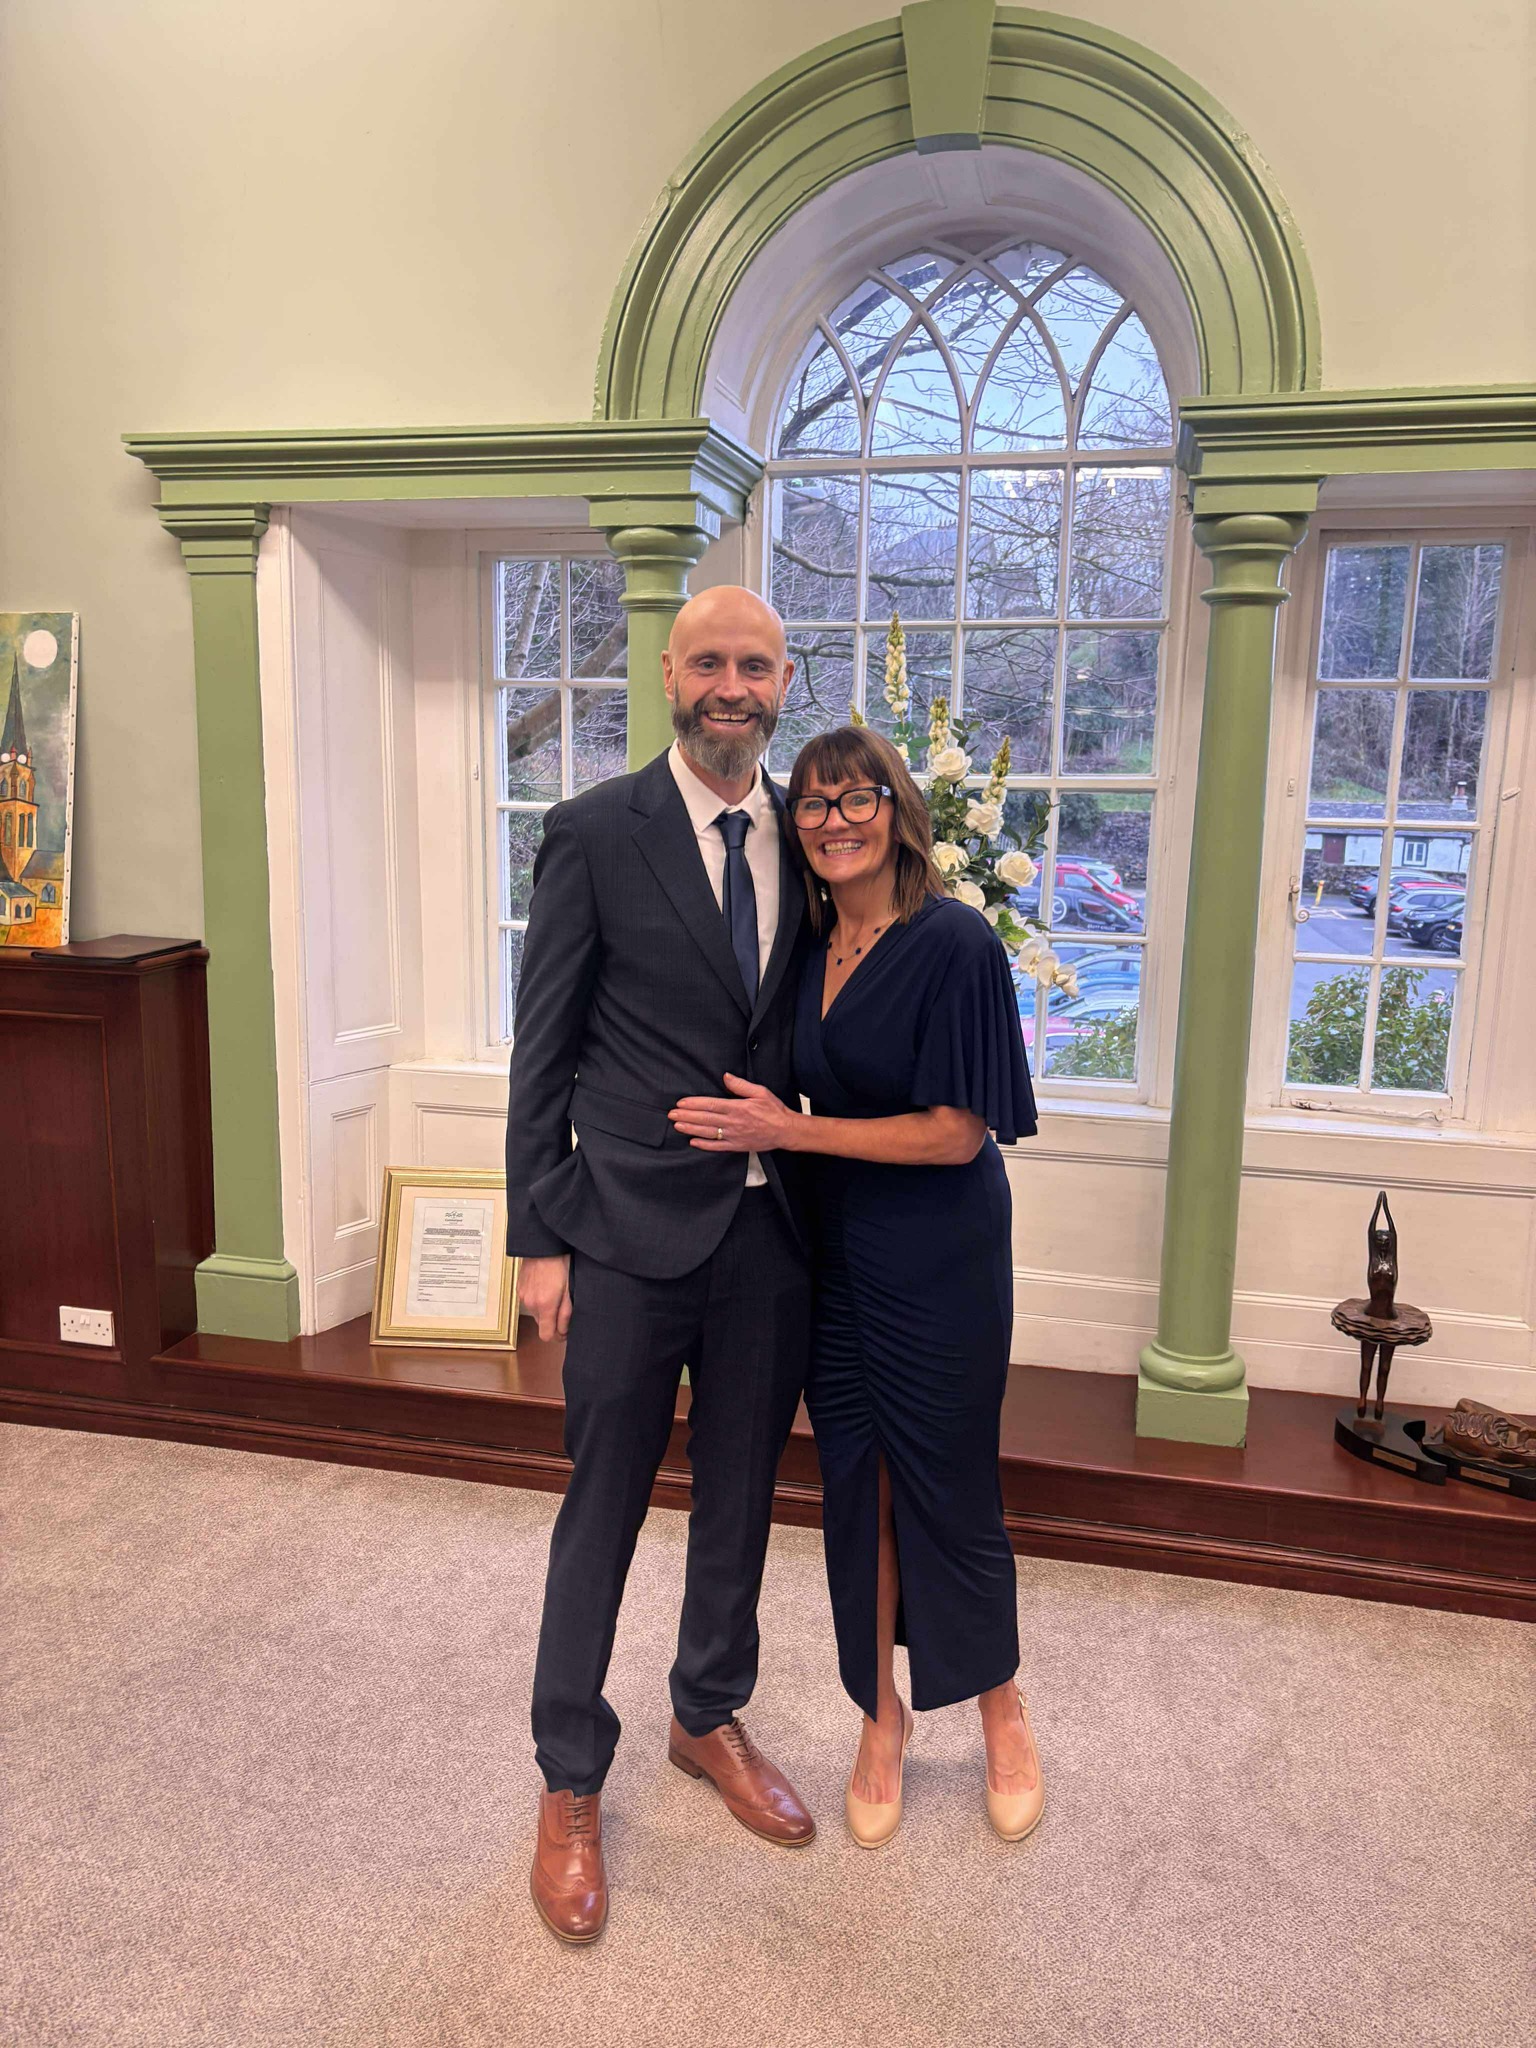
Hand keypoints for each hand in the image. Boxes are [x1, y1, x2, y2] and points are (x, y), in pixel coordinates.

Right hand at [520, 1254, 572, 1342]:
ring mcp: (523, 1296)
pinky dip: (537, 1300)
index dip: (557, 1336)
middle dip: (552, 1321)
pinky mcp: (520, 1289)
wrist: (543, 1245)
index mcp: (545, 1305)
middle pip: (541, 1325)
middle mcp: (531, 1303)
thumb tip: (564, 1331)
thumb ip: (566, 1313)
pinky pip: (529, 1302)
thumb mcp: (569, 1290)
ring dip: (545, 1310)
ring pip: (536, 1313)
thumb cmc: (561, 1264)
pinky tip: (545, 1288)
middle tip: (563, 1308)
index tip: (565, 1329)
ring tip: (555, 1295)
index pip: (546, 1336)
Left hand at [669, 1073, 800, 1152]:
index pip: (711, 1105)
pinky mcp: (737, 1146)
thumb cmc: (774, 1110)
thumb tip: (726, 1076)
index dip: (694, 1104)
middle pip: (705, 1118)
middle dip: (687, 1116)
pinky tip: (693, 1142)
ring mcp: (734, 1135)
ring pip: (708, 1132)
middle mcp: (733, 1122)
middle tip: (672, 1114)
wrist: (785, 1131)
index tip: (681, 1103)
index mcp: (737, 1107)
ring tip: (677, 1125)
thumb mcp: (760, 1092)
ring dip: (691, 1129)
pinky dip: (704, 1145)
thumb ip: (741, 1085)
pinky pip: (717, 1146)